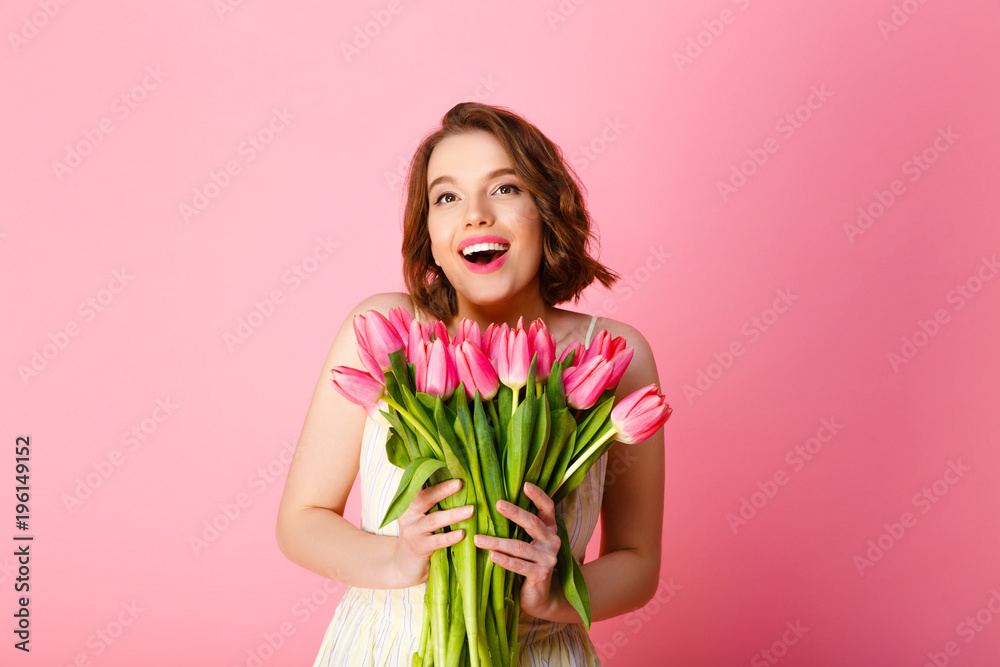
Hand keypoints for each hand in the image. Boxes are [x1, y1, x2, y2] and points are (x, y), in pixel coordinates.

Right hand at [392, 478, 472, 587]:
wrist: (404, 565)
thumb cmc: (421, 535)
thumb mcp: (422, 515)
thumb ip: (433, 501)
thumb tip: (459, 480)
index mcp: (410, 503)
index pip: (420, 486)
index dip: (430, 474)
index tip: (445, 463)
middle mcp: (409, 514)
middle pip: (425, 498)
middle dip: (443, 489)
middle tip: (460, 482)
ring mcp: (412, 531)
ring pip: (434, 520)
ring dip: (453, 514)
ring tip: (471, 510)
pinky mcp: (418, 547)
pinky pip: (436, 541)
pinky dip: (449, 537)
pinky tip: (462, 534)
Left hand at [473, 482, 564, 620]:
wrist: (540, 597)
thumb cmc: (528, 563)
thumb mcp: (528, 542)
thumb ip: (520, 527)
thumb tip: (493, 504)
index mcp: (550, 529)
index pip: (548, 507)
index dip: (538, 495)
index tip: (525, 484)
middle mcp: (553, 541)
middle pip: (533, 523)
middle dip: (514, 512)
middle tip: (497, 504)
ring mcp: (549, 558)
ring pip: (520, 546)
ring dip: (497, 542)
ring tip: (478, 539)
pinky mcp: (541, 574)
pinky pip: (519, 565)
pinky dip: (504, 560)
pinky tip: (491, 556)